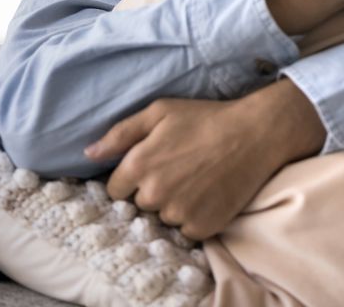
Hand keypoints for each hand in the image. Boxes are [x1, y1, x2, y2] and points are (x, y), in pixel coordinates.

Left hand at [83, 79, 324, 239]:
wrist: (254, 134)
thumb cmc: (205, 118)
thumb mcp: (160, 112)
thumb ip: (120, 133)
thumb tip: (89, 154)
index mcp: (138, 165)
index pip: (115, 189)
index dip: (131, 178)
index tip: (151, 167)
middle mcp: (154, 194)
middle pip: (139, 205)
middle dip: (152, 190)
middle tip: (178, 169)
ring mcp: (178, 213)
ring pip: (163, 218)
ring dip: (173, 205)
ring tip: (196, 180)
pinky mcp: (202, 227)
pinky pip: (186, 230)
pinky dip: (194, 217)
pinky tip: (207, 193)